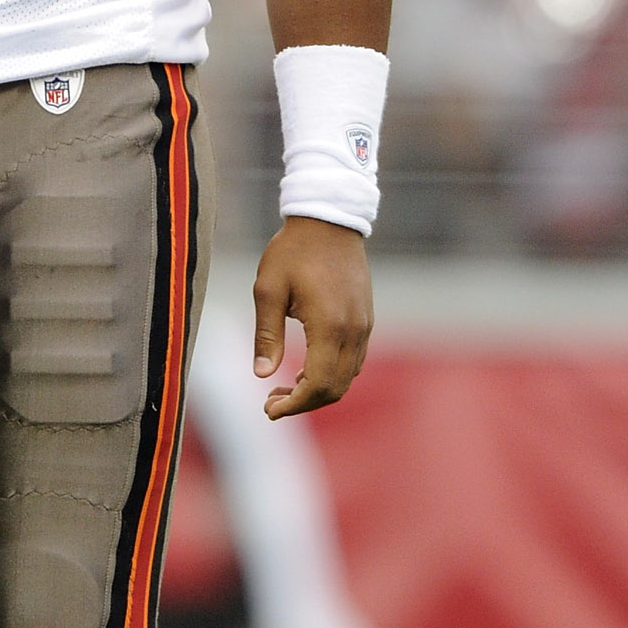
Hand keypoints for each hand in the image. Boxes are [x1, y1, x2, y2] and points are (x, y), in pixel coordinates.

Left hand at [251, 215, 372, 420]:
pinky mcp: (366, 320)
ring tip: (284, 387)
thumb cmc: (292, 251)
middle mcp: (353, 330)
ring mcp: (364, 326)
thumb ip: (266, 335)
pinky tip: (306, 368)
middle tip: (271, 402)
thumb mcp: (268, 290)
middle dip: (303, 404)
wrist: (329, 219)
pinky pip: (353, 361)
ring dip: (318, 390)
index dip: (294, 405)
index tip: (268, 409)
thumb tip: (261, 375)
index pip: (318, 384)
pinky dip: (331, 374)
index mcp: (329, 325)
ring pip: (347, 378)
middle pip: (335, 389)